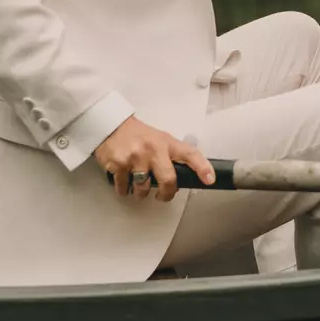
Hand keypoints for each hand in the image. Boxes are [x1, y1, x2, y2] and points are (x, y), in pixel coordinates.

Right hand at [93, 116, 214, 201]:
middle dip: (166, 194)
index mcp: (166, 143)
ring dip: (141, 192)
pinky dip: (124, 189)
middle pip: (168, 180)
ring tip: (138, 183)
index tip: (210, 179)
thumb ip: (170, 155)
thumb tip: (180, 178)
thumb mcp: (158, 139)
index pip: (190, 154)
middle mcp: (153, 149)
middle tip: (162, 195)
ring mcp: (135, 158)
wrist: (110, 124)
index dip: (202, 167)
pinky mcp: (119, 164)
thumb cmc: (136, 134)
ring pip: (144, 188)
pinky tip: (123, 180)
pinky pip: (124, 188)